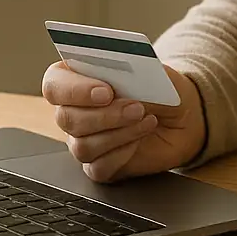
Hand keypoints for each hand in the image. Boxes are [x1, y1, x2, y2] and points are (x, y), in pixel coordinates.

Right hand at [40, 61, 206, 181]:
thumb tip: (122, 72)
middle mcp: (74, 111)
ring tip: (146, 120)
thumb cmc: (159, 88)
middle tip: (136, 107)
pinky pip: (99, 167)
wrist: (181, 117)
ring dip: (120, 133)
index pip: (55, 85)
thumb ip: (132, 68)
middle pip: (66, 118)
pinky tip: (139, 140)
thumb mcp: (153, 70)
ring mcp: (83, 141)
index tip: (106, 92)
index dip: (76, 90)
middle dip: (105, 114)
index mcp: (76, 79)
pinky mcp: (98, 165)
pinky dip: (123, 154)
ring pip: (82, 146)